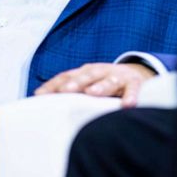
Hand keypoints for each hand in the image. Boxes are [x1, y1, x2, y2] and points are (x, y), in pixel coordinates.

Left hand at [35, 62, 154, 106]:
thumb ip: (70, 95)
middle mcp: (99, 72)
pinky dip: (130, 96)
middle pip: (85, 76)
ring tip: (92, 93)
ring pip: (108, 80)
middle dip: (75, 83)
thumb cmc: (105, 84)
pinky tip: (127, 105)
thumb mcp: (87, 86)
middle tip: (65, 90)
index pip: (66, 77)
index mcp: (84, 73)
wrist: (137, 75)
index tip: (39, 95)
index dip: (53, 85)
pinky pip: (133, 90)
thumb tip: (42, 105)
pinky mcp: (135, 83)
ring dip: (100, 86)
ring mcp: (117, 76)